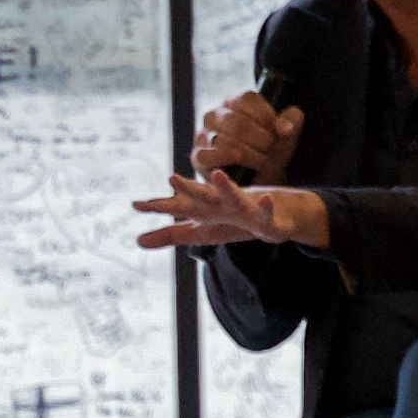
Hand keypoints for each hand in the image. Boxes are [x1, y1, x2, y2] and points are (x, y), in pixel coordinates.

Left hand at [133, 168, 318, 254]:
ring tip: (218, 175)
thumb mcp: (204, 231)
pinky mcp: (270, 218)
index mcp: (209, 209)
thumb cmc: (238, 218)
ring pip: (236, 197)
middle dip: (189, 189)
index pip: (180, 206)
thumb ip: (173, 234)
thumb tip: (137, 241)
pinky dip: (267, 206)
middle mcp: (225, 204)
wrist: (282, 213)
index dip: (159, 206)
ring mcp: (248, 208)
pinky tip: (267, 199)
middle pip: (205, 197)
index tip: (136, 204)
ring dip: (227, 187)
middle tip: (171, 179)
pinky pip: (268, 212)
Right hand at [188, 90, 302, 179]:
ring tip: (262, 161)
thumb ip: (292, 121)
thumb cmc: (271, 151)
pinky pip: (206, 155)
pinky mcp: (198, 156)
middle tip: (271, 149)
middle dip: (259, 138)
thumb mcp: (285, 133)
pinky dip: (224, 159)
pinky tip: (238, 161)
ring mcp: (204, 135)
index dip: (267, 116)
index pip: (247, 99)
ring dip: (248, 153)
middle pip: (236, 121)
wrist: (259, 179)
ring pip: (224, 140)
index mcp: (235, 102)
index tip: (282, 132)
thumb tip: (286, 128)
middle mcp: (216, 114)